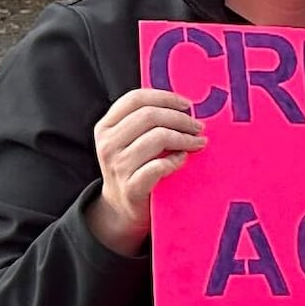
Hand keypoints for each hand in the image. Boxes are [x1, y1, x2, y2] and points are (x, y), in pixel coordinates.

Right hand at [86, 87, 203, 252]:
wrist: (122, 207)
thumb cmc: (134, 167)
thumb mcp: (129, 141)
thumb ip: (145, 121)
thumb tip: (183, 105)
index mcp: (106, 127)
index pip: (135, 99)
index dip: (165, 97)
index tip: (187, 105)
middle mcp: (108, 144)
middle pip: (150, 115)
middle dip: (180, 119)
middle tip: (198, 127)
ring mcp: (118, 166)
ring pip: (158, 137)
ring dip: (184, 138)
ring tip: (197, 143)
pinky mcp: (131, 186)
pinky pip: (160, 166)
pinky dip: (176, 160)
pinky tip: (182, 160)